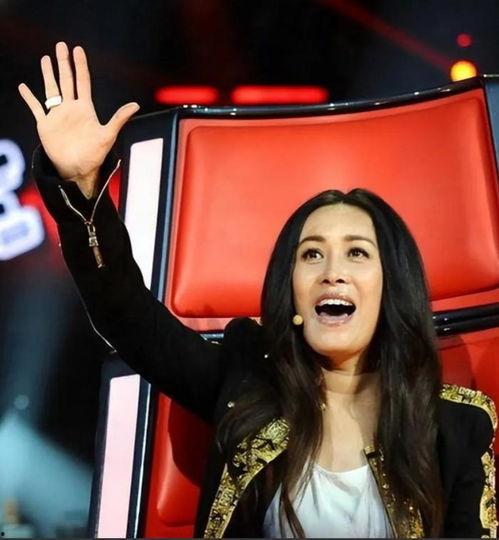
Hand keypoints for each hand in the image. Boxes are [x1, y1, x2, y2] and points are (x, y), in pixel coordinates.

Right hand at [18, 41, 139, 197]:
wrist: (78, 170)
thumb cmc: (95, 155)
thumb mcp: (108, 134)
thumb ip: (120, 118)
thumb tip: (136, 105)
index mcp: (85, 109)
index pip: (82, 81)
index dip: (80, 66)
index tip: (78, 50)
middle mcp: (71, 109)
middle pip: (66, 80)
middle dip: (63, 63)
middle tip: (60, 45)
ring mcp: (58, 116)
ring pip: (51, 90)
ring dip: (48, 74)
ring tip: (45, 59)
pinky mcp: (46, 125)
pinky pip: (36, 108)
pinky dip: (29, 98)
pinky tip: (23, 87)